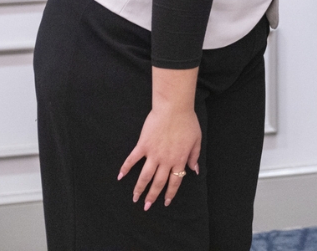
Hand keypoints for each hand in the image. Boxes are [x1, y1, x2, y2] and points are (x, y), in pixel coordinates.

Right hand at [119, 67, 200, 209]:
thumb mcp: (196, 140)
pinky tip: (120, 177)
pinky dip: (125, 168)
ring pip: (145, 176)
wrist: (174, 108)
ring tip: (135, 198)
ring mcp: (153, 154)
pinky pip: (132, 160)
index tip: (166, 202)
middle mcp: (165, 160)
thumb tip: (195, 170)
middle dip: (152, 196)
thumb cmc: (187, 122)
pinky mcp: (143, 146)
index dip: (170, 193)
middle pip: (158, 182)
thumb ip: (194, 156)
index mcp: (179, 159)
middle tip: (147, 206)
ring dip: (139, 189)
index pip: (175, 181)